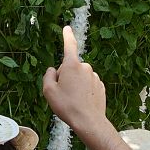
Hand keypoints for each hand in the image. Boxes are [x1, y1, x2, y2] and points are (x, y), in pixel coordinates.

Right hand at [42, 27, 108, 142]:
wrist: (88, 121)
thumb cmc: (67, 106)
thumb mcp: (48, 91)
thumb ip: (48, 76)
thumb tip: (53, 70)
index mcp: (72, 65)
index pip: (69, 45)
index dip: (67, 36)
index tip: (67, 28)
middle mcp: (85, 67)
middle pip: (71, 67)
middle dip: (66, 76)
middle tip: (63, 93)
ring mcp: (95, 77)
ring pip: (80, 78)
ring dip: (75, 85)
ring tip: (73, 101)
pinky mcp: (100, 87)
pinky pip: (88, 85)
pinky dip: (84, 91)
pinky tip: (81, 103)